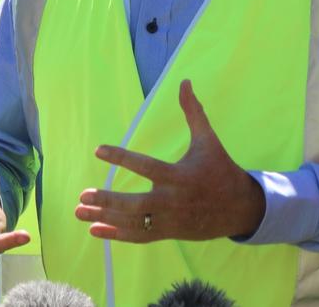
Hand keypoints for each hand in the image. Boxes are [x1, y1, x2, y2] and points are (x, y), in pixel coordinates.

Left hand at [75, 79, 264, 242]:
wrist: (240, 208)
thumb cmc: (220, 168)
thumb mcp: (208, 139)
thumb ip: (193, 111)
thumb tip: (185, 81)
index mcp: (179, 176)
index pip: (145, 166)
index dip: (121, 158)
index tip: (98, 150)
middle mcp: (172, 201)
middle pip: (135, 205)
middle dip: (107, 201)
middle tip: (82, 195)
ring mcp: (169, 221)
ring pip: (133, 223)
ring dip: (105, 218)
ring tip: (78, 212)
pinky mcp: (168, 233)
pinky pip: (138, 237)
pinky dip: (116, 234)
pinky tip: (95, 229)